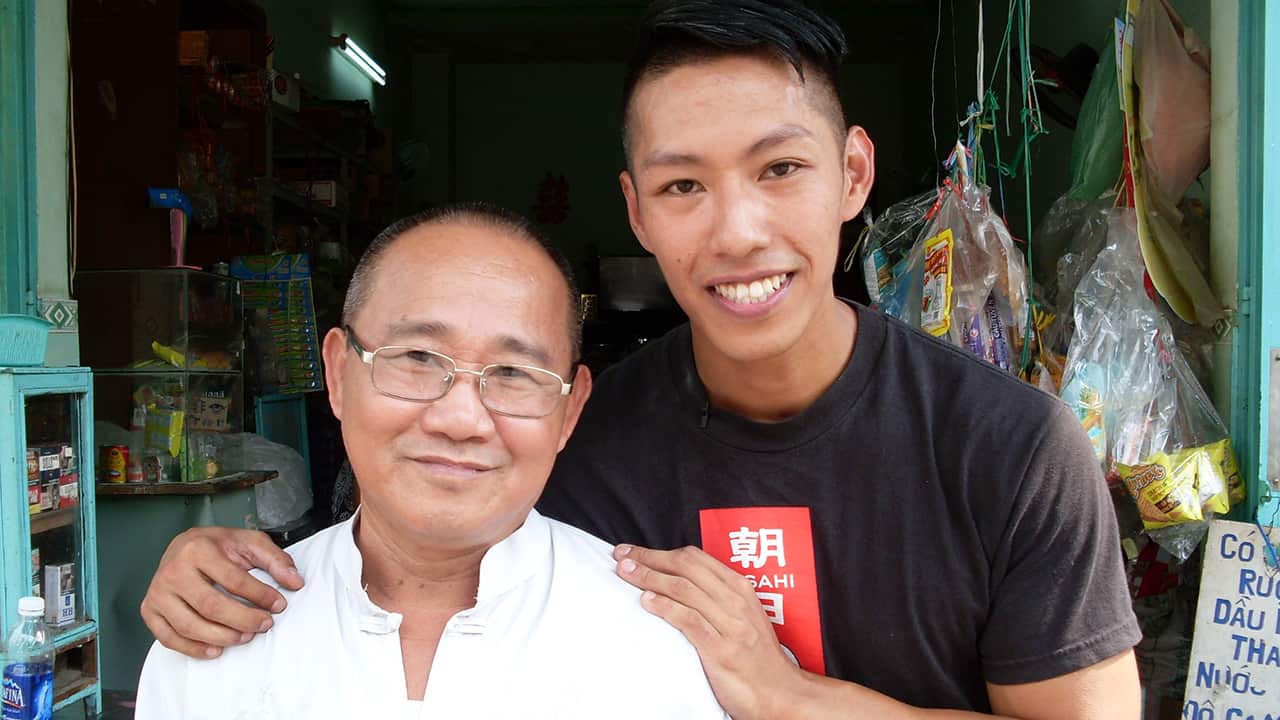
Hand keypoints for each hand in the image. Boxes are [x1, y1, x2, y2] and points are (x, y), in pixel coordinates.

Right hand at [140, 526, 303, 659]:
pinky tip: (216, 649)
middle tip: (265, 624)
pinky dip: (194, 649)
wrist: (183, 545)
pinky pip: (169, 638)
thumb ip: (275, 560)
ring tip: (245, 636)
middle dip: (244, 620)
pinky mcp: (149, 610)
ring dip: (222, 637)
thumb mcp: (249, 542)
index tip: (278, 604)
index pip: (234, 580)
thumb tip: (295, 582)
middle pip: (211, 606)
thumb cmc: (217, 546)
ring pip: (190, 626)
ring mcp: (158, 592)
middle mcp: (173, 570)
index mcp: (198, 549)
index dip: (260, 595)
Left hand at [614, 544, 808, 719]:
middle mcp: (735, 600)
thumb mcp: (742, 616)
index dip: (660, 552)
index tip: (634, 552)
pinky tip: (647, 602)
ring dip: (650, 578)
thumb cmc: (755, 656)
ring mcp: (730, 624)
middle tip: (622, 557)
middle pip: (685, 568)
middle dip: (649, 559)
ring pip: (683, 589)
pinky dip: (665, 607)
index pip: (694, 558)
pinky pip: (688, 620)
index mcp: (739, 587)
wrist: (778, 692)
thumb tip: (677, 580)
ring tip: (626, 574)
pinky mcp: (722, 648)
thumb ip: (716, 596)